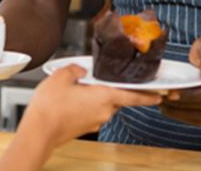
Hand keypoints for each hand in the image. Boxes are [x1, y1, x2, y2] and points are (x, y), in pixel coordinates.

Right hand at [22, 65, 161, 148]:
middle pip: (116, 98)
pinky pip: (91, 112)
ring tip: (78, 86)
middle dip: (112, 89)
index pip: (133, 96)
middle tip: (101, 78)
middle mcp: (103, 112)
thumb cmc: (51, 106)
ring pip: (102, 105)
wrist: (39, 131)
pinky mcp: (84, 127)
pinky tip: (72, 98)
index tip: (160, 95)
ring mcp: (94, 122)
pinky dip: (87, 104)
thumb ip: (75, 70)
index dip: (148, 95)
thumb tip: (81, 71)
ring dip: (96, 96)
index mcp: (103, 97)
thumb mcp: (61, 76)